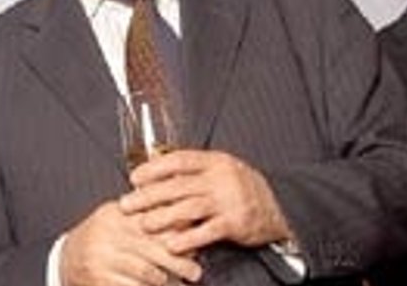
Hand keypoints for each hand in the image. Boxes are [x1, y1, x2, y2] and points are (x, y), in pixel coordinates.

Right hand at [62, 201, 201, 285]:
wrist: (65, 259)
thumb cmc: (101, 238)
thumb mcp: (118, 219)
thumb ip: (146, 216)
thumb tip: (186, 222)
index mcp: (116, 214)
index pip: (154, 221)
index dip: (178, 232)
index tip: (194, 241)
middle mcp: (108, 234)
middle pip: (155, 248)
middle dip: (179, 261)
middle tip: (195, 271)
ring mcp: (102, 258)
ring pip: (148, 272)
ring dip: (167, 281)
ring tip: (179, 284)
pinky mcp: (98, 279)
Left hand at [119, 150, 293, 254]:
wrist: (280, 206)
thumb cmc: (242, 188)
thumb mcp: (221, 170)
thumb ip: (195, 171)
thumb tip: (157, 172)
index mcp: (215, 161)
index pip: (179, 160)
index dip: (154, 169)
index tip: (134, 178)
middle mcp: (220, 178)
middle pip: (178, 185)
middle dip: (149, 195)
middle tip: (127, 204)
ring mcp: (228, 200)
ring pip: (189, 207)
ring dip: (163, 217)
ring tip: (143, 224)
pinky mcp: (235, 222)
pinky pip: (207, 231)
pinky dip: (187, 239)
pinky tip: (171, 245)